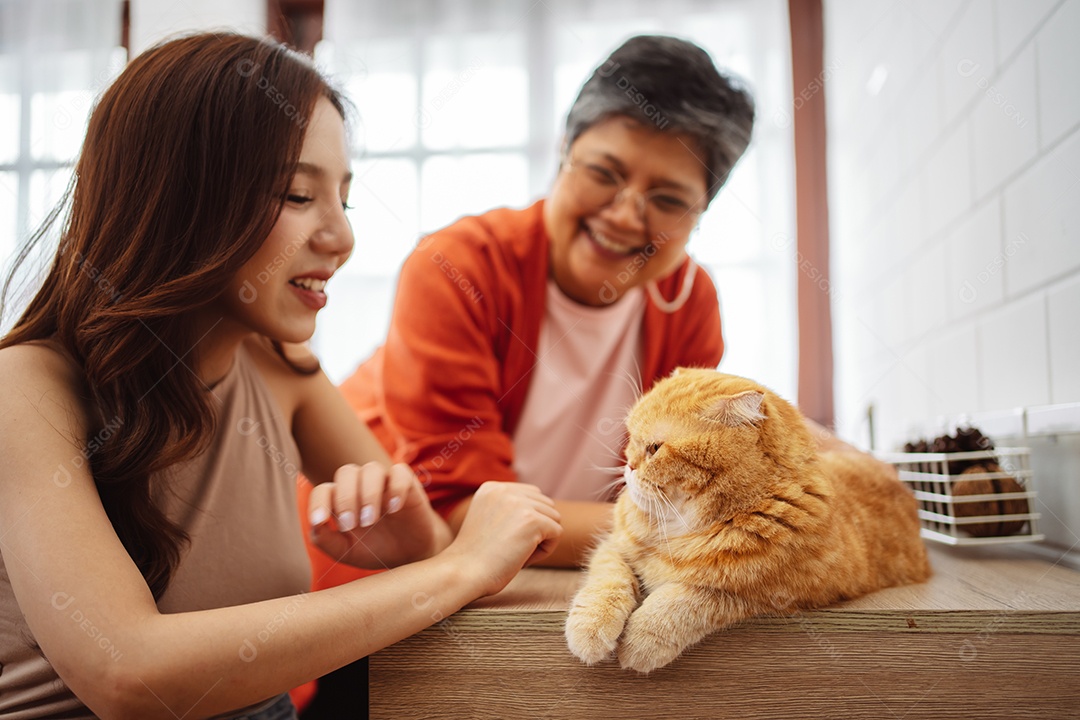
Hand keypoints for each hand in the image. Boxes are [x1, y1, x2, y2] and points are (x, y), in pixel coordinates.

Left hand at [308, 462, 451, 569]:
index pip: (323, 490)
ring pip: (371, 469)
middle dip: (345, 499)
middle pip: (346, 473)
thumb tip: (314, 524)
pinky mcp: (408, 482)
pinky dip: (396, 488)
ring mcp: (384, 481)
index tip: (320, 521)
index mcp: (340, 498)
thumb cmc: (374, 550)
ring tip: (371, 520)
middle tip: (351, 525)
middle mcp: (360, 485)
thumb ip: (325, 540)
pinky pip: (400, 471)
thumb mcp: (346, 551)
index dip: (318, 502)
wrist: (409, 556)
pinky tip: (394, 509)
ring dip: (368, 494)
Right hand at [445, 482, 562, 596]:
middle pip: (546, 505)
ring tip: (516, 552)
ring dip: (541, 539)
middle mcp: (505, 489)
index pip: (531, 496)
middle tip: (511, 548)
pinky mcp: (532, 520)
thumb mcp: (488, 520)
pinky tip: (523, 558)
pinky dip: (545, 550)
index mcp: (492, 487)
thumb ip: (509, 509)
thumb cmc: (476, 557)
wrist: (463, 573)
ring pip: (554, 518)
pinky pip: (557, 533)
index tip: (504, 538)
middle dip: (537, 528)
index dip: (525, 522)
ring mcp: (519, 503)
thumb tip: (545, 511)